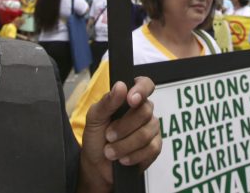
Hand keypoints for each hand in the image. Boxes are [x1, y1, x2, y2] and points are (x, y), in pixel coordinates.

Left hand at [78, 77, 160, 192]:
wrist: (97, 165)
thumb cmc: (96, 137)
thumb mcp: (95, 118)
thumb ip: (107, 102)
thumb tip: (121, 85)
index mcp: (130, 97)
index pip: (145, 84)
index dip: (142, 89)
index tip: (131, 100)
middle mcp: (144, 110)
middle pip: (145, 111)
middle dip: (123, 127)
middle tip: (108, 136)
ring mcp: (152, 128)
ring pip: (146, 133)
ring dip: (124, 145)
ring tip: (110, 152)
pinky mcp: (155, 146)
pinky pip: (151, 148)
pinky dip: (133, 156)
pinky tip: (122, 159)